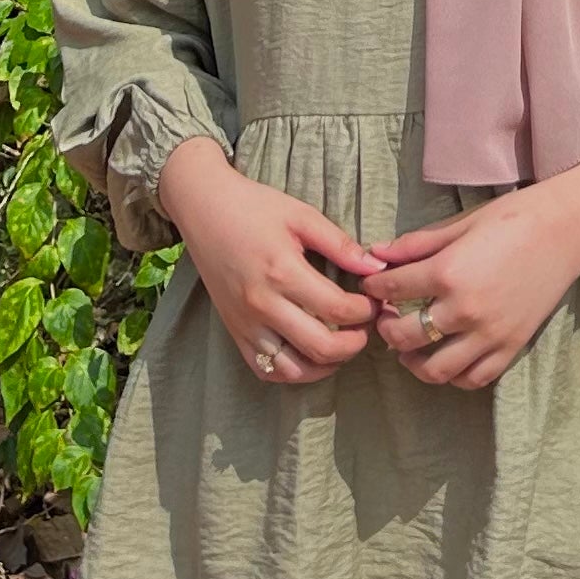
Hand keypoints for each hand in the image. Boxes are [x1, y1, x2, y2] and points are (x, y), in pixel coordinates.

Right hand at [159, 138, 375, 386]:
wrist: (203, 208)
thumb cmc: (254, 207)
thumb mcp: (301, 215)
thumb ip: (340, 244)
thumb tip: (376, 269)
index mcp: (283, 272)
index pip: (338, 309)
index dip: (366, 311)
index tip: (375, 301)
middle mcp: (263, 305)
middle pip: (321, 347)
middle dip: (354, 343)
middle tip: (366, 328)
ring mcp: (246, 324)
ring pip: (293, 370)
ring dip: (326, 366)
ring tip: (341, 346)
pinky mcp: (234, 332)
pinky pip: (265, 370)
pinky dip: (292, 372)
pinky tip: (309, 355)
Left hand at [360, 154, 579, 390]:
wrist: (566, 228)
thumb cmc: (512, 217)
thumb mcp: (460, 224)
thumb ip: (416, 244)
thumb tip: (376, 254)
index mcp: (448, 273)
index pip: (391, 289)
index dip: (375, 287)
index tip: (372, 285)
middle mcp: (465, 310)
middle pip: (404, 337)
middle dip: (386, 328)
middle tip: (386, 317)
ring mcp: (489, 334)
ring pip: (435, 370)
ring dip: (414, 361)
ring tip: (410, 346)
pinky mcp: (511, 348)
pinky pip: (473, 378)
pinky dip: (453, 374)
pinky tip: (445, 356)